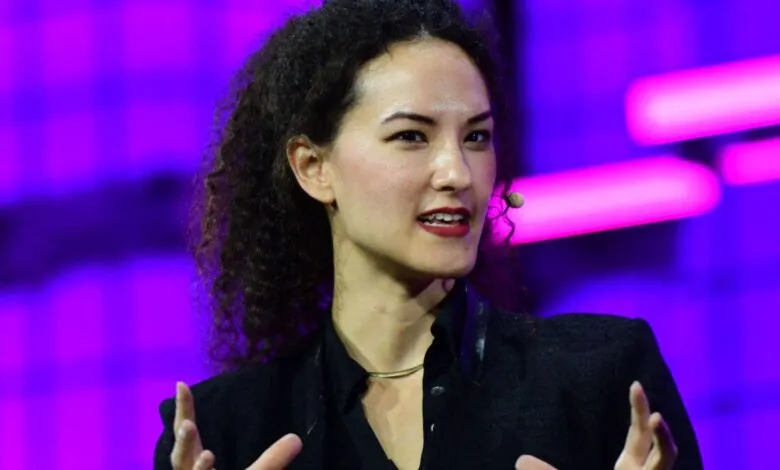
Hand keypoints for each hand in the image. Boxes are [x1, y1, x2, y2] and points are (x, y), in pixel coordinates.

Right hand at [170, 382, 302, 469]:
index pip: (188, 437)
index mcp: (196, 469)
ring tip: (207, 454)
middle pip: (179, 460)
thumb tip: (296, 439)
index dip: (185, 411)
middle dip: (183, 442)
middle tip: (188, 424)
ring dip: (195, 467)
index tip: (181, 382)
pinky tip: (208, 459)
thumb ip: (272, 460)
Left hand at [515, 381, 677, 469]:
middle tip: (651, 406)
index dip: (639, 412)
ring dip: (666, 446)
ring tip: (657, 420)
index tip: (635, 383)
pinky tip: (655, 432)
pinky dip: (660, 452)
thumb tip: (521, 460)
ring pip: (666, 467)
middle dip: (662, 432)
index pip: (639, 438)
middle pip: (662, 454)